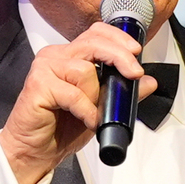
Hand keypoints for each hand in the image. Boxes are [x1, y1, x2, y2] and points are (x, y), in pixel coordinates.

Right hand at [0, 22, 158, 183]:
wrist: (35, 150)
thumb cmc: (62, 127)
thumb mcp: (100, 108)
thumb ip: (123, 92)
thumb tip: (149, 82)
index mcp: (69, 56)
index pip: (96, 33)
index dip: (117, 38)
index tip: (136, 52)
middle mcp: (55, 56)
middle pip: (93, 43)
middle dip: (119, 57)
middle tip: (134, 73)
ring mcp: (45, 69)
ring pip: (84, 70)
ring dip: (95, 95)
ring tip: (93, 113)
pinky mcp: (38, 85)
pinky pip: (73, 93)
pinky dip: (86, 110)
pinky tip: (88, 120)